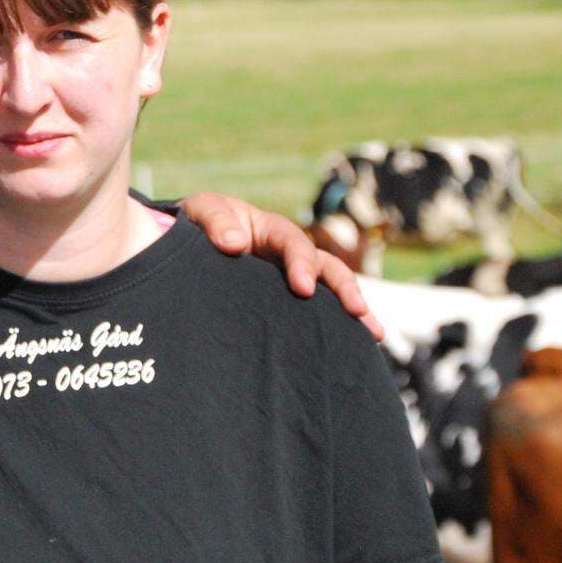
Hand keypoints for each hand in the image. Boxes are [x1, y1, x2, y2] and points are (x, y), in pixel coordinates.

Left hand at [181, 191, 381, 340]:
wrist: (188, 245)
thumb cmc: (198, 225)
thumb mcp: (202, 212)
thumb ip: (215, 222)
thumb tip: (234, 243)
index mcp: (269, 230)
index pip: (293, 242)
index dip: (301, 263)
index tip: (302, 288)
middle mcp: (288, 255)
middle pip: (326, 266)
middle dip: (343, 288)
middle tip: (355, 311)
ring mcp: (291, 280)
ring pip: (330, 291)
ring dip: (353, 309)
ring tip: (373, 334)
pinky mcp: (287, 305)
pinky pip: (317, 314)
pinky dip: (338, 328)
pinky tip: (356, 349)